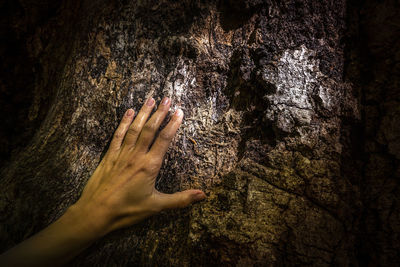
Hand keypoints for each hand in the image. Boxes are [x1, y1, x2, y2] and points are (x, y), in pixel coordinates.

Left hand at [72, 96, 205, 235]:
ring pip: (134, 128)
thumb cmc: (126, 210)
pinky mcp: (109, 156)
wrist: (96, 212)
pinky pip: (118, 135)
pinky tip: (129, 112)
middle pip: (150, 129)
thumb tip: (203, 195)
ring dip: (143, 113)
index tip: (179, 112)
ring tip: (150, 99)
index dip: (173, 124)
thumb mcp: (156, 206)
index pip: (164, 140)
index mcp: (149, 166)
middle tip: (167, 98)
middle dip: (159, 112)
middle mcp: (136, 155)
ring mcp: (121, 154)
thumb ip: (180, 199)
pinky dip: (124, 123)